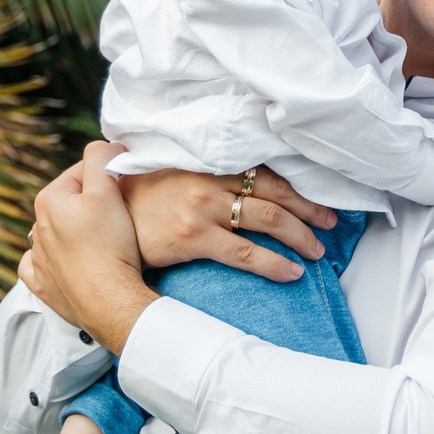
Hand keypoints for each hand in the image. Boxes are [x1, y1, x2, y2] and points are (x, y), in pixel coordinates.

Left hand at [19, 142, 156, 352]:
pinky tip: (71, 263)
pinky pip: (43, 267)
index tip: (125, 190)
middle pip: (71, 203)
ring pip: (59, 234)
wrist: (109, 301)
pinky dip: (56, 263)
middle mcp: (37, 227)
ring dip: (78, 232)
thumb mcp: (107, 188)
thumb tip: (103, 147)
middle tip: (119, 218)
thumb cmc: (110, 245)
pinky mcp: (44, 286)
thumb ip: (101, 157)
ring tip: (103, 242)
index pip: (82, 173)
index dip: (107, 176)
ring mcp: (39, 259)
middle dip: (93, 204)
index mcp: (48, 199)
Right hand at [121, 167, 334, 284]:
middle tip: (330, 223)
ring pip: (267, 219)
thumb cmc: (139, 196)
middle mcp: (210, 180)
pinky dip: (273, 263)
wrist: (102, 217)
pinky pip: (245, 252)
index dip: (297, 187)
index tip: (319, 198)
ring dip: (300, 236)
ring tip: (317, 251)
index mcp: (208, 161)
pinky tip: (291, 272)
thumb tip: (243, 182)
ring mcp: (203, 208)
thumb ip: (205, 170)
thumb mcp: (173, 171)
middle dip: (309, 210)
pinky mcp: (194, 236)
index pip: (265, 171)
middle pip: (274, 193)